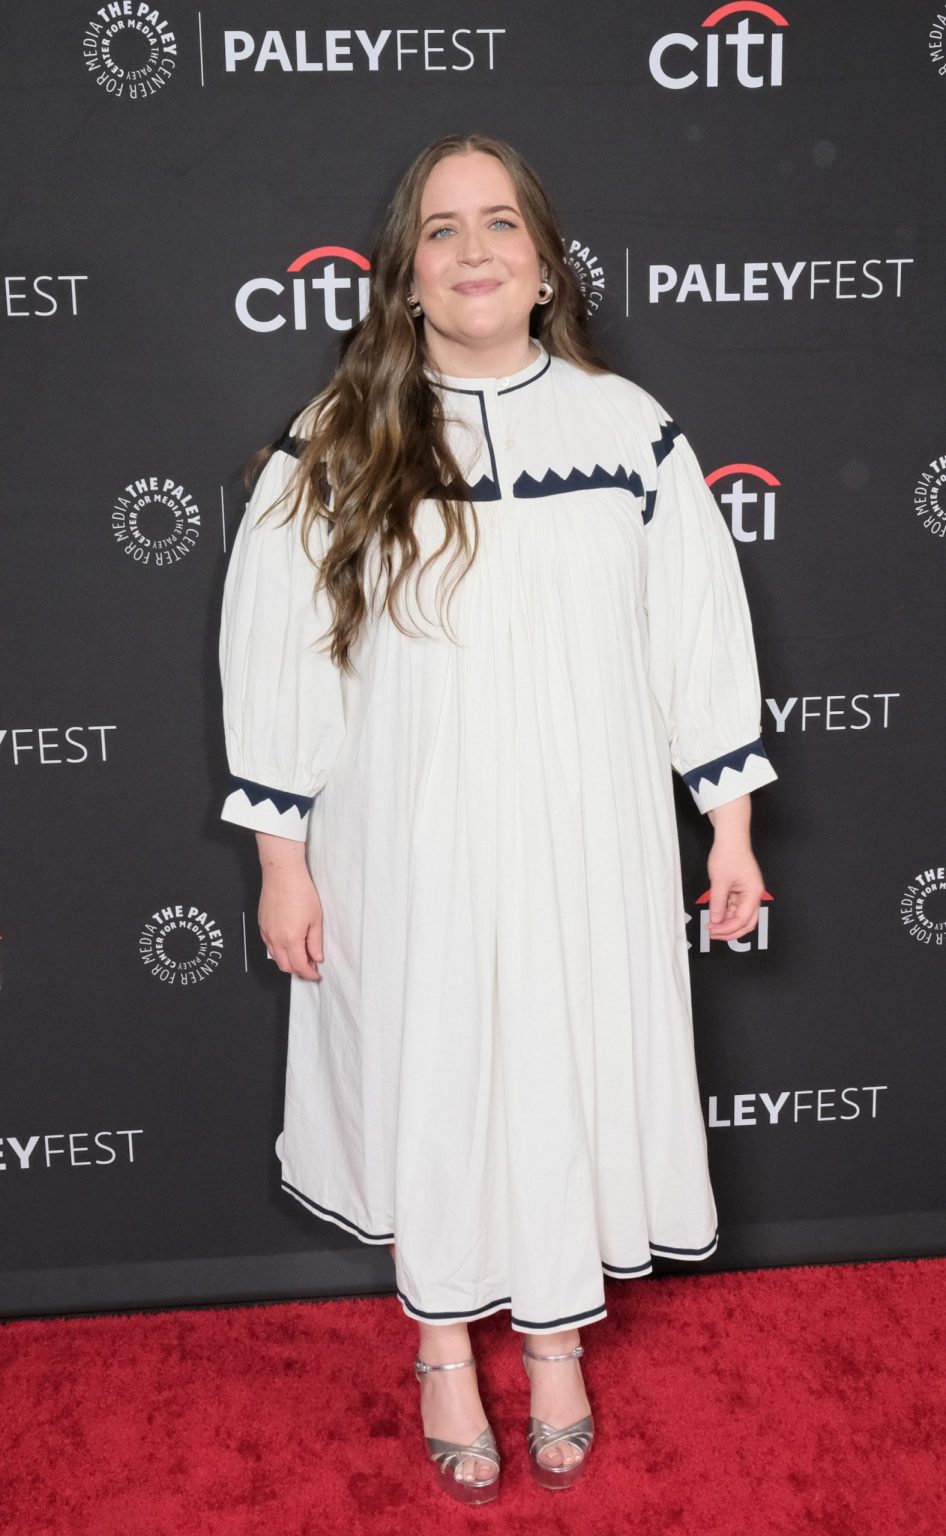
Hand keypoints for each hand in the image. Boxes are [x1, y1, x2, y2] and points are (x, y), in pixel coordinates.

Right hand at [258, 860, 325, 980]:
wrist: (282, 875)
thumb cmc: (301, 893)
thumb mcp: (315, 919)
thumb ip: (315, 943)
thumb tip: (316, 958)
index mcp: (291, 939)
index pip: (299, 966)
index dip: (309, 974)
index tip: (316, 975)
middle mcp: (275, 939)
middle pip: (285, 966)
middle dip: (298, 970)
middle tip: (311, 966)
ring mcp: (266, 933)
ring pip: (276, 957)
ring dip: (288, 961)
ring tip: (302, 955)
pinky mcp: (261, 926)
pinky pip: (269, 946)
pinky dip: (279, 951)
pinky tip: (290, 944)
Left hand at [706, 839, 765, 941]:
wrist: (730, 839)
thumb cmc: (728, 855)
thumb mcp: (719, 882)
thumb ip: (718, 903)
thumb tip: (716, 921)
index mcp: (753, 893)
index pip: (742, 919)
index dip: (727, 928)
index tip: (712, 930)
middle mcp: (753, 895)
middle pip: (746, 922)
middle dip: (730, 931)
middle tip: (714, 934)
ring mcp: (747, 893)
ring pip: (740, 916)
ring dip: (727, 923)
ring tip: (711, 926)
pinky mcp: (740, 890)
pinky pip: (735, 907)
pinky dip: (726, 914)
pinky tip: (715, 917)